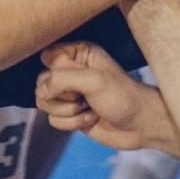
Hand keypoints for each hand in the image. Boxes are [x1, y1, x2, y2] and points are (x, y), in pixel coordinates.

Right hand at [36, 41, 170, 150]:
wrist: (139, 125)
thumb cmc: (122, 96)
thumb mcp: (94, 81)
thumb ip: (62, 79)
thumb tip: (40, 90)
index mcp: (78, 53)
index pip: (47, 57)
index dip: (56, 72)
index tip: (75, 79)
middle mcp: (71, 71)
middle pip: (41, 83)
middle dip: (62, 96)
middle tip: (84, 96)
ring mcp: (69, 93)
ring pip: (44, 103)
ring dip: (68, 111)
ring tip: (89, 108)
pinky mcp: (70, 114)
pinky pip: (53, 120)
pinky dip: (72, 123)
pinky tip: (91, 118)